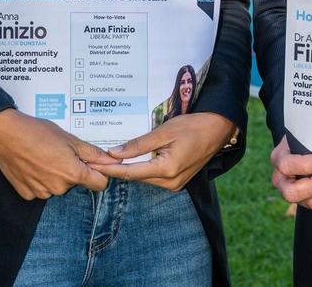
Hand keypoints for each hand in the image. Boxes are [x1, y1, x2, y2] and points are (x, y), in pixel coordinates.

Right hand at [0, 109, 109, 199]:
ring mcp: (42, 193)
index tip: (92, 163)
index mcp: (73, 174)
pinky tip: (33, 164)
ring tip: (45, 156)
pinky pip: (42, 188)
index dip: (99, 172)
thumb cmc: (39, 133)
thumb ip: (93, 153)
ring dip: (56, 174)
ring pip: (58, 186)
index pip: (100, 184)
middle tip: (61, 152)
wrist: (7, 135)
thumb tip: (113, 160)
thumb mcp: (70, 139)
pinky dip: (40, 179)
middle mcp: (59, 188)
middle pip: (76, 182)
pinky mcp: (28, 194)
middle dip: (73, 169)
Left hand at [87, 112, 234, 190]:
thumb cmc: (193, 126)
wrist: (217, 129)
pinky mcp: (177, 181)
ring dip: (129, 168)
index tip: (94, 165)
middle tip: (98, 158)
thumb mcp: (164, 132)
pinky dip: (142, 168)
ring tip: (110, 158)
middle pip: (136, 176)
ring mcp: (175, 184)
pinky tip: (132, 159)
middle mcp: (170, 182)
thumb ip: (139, 144)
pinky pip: (153, 176)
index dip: (110, 169)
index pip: (130, 172)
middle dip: (117, 168)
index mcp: (166, 170)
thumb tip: (114, 153)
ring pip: (144, 177)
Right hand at [270, 135, 311, 210]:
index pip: (286, 166)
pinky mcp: (308, 201)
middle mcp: (282, 181)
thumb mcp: (302, 133)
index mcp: (278, 159)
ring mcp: (295, 194)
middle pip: (292, 193)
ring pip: (310, 203)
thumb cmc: (304, 138)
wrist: (304, 147)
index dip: (305, 166)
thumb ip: (310, 136)